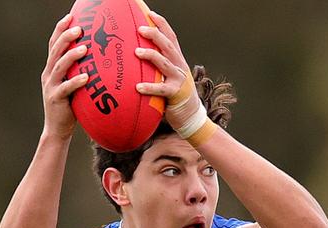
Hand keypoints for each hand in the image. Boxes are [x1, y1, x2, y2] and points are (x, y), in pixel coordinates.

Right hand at [40, 15, 89, 139]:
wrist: (57, 129)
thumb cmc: (70, 106)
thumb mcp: (73, 85)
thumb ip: (80, 71)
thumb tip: (99, 58)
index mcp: (52, 68)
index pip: (54, 44)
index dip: (60, 29)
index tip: (70, 16)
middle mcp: (48, 74)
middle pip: (55, 51)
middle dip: (66, 37)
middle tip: (79, 28)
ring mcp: (50, 86)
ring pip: (59, 67)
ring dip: (71, 56)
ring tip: (84, 48)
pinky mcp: (56, 100)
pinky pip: (65, 89)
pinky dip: (76, 82)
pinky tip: (86, 77)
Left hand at [134, 12, 200, 130]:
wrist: (191, 115)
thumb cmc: (175, 94)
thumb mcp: (169, 76)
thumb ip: (160, 65)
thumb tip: (138, 54)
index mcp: (178, 59)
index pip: (171, 36)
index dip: (161, 24)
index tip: (150, 13)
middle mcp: (179, 65)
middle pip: (168, 45)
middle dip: (154, 34)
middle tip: (140, 28)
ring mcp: (178, 79)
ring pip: (164, 63)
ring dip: (150, 55)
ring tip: (136, 51)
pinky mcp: (175, 93)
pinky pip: (160, 89)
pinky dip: (149, 87)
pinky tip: (137, 87)